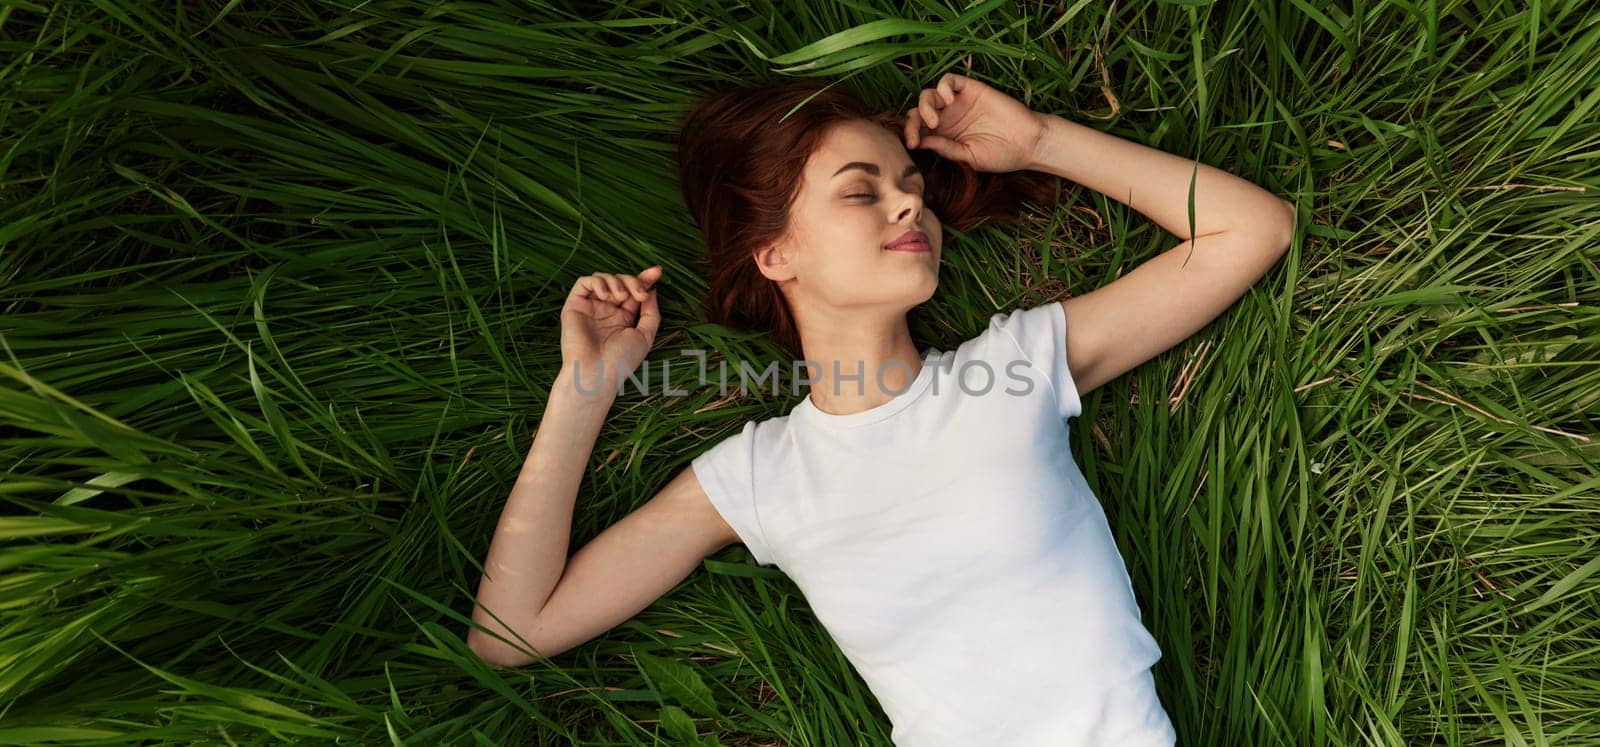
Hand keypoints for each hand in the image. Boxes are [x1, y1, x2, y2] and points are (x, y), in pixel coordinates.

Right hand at [560, 265, 662, 388]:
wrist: (596, 373)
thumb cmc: (621, 361)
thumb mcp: (645, 336)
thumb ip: (651, 312)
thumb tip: (652, 290)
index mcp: (623, 318)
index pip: (634, 292)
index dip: (645, 279)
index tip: (657, 271)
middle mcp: (606, 311)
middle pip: (621, 281)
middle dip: (633, 281)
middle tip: (640, 294)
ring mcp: (590, 308)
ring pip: (603, 278)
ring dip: (616, 281)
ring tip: (621, 298)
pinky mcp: (574, 306)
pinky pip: (584, 283)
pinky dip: (598, 282)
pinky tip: (606, 295)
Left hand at [902, 72, 1047, 173]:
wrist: (1028, 142)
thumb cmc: (1001, 155)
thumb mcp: (969, 157)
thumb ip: (946, 149)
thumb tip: (920, 142)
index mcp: (944, 136)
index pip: (918, 130)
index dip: (910, 134)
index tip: (912, 145)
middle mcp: (948, 118)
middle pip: (918, 111)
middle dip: (912, 121)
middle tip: (918, 133)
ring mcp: (959, 103)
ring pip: (929, 95)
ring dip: (925, 105)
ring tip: (934, 120)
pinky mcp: (972, 89)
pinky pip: (949, 80)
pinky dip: (942, 87)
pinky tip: (948, 102)